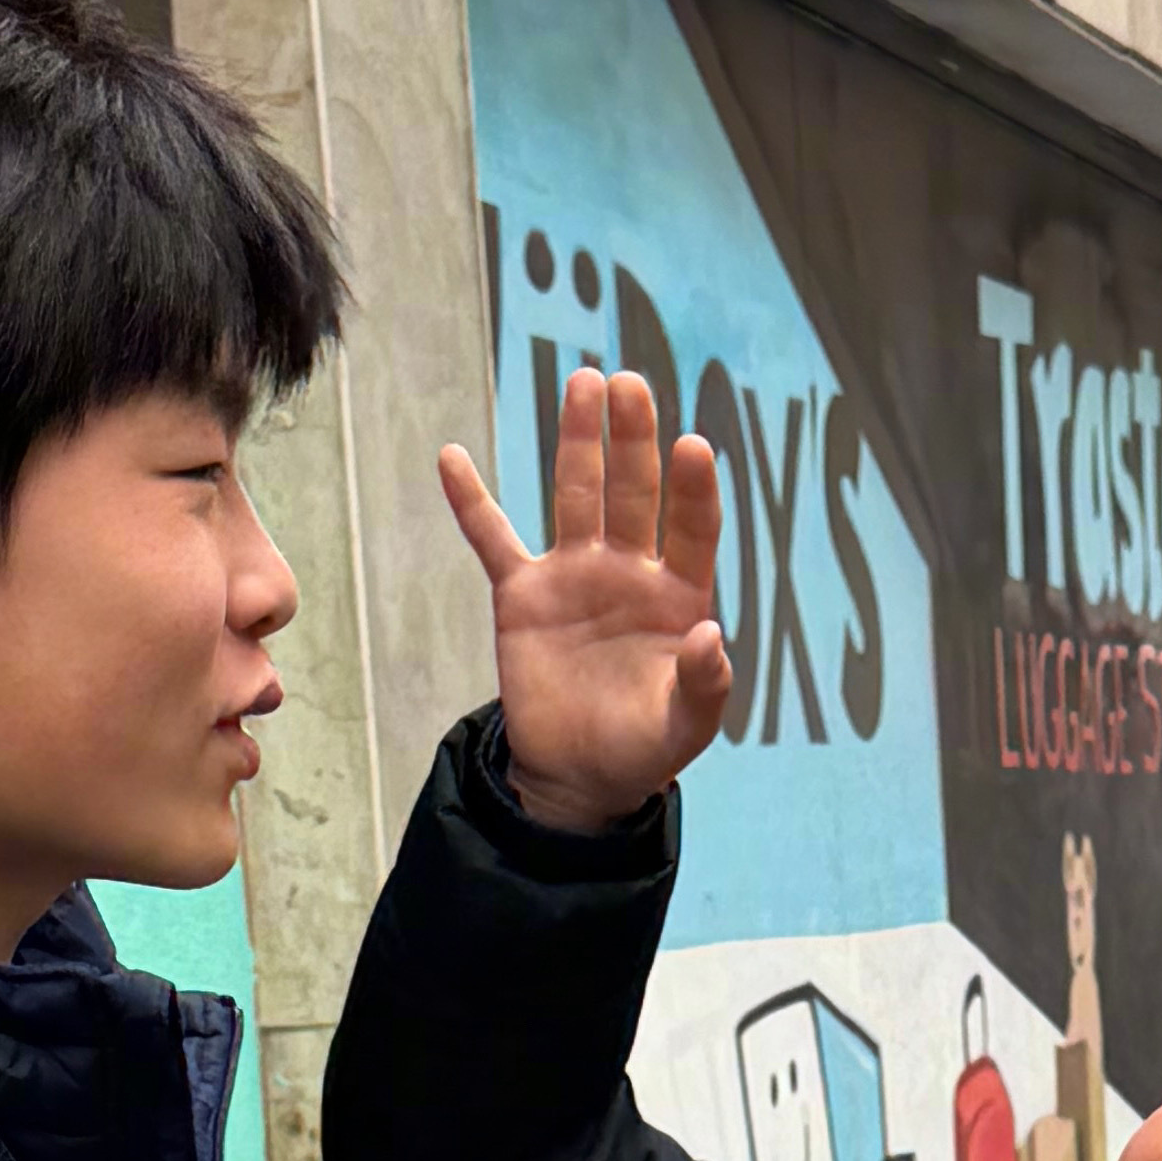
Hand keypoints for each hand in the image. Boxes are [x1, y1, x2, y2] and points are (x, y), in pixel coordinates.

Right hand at [437, 369, 733, 834]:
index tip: (692, 446)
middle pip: (634, 491)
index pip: (692, 528)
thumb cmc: (644, 749)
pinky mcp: (522, 595)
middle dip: (632, 438)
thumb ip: (705, 683)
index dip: (693, 489)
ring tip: (583, 382)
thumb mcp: (687, 727)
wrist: (580, 778)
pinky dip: (471, 501)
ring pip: (576, 494)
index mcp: (678, 594)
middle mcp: (629, 569)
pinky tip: (452, 457)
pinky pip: (492, 539)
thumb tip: (709, 634)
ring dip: (578, 440)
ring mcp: (574, 574)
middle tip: (628, 383)